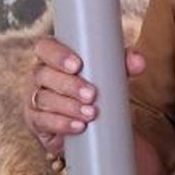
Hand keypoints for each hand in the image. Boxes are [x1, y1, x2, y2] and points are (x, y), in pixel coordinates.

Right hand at [24, 36, 146, 155]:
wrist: (90, 122)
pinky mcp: (36, 122)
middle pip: (44, 75)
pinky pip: (43, 121)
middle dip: (69, 85)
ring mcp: (34, 99)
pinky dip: (61, 124)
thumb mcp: (109, 72)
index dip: (57, 55)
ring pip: (44, 99)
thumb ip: (124, 63)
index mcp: (51, 56)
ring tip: (90, 113)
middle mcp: (39, 75)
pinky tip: (78, 127)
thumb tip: (139, 62)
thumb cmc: (95, 85)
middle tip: (92, 94)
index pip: (45, 48)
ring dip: (68, 107)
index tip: (78, 65)